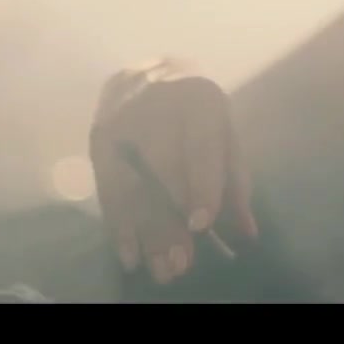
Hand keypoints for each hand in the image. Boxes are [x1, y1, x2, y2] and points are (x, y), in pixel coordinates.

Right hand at [89, 58, 256, 283]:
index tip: (201, 225)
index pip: (200, 146)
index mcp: (199, 98)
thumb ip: (235, 180)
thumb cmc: (196, 110)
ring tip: (160, 270)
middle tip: (181, 264)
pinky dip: (119, 225)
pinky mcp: (97, 138)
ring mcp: (120, 120)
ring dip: (145, 233)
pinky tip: (129, 256)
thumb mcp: (225, 132)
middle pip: (160, 169)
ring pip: (132, 183)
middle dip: (170, 220)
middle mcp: (155, 104)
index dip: (201, 186)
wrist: (148, 74)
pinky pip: (107, 187)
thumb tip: (247, 232)